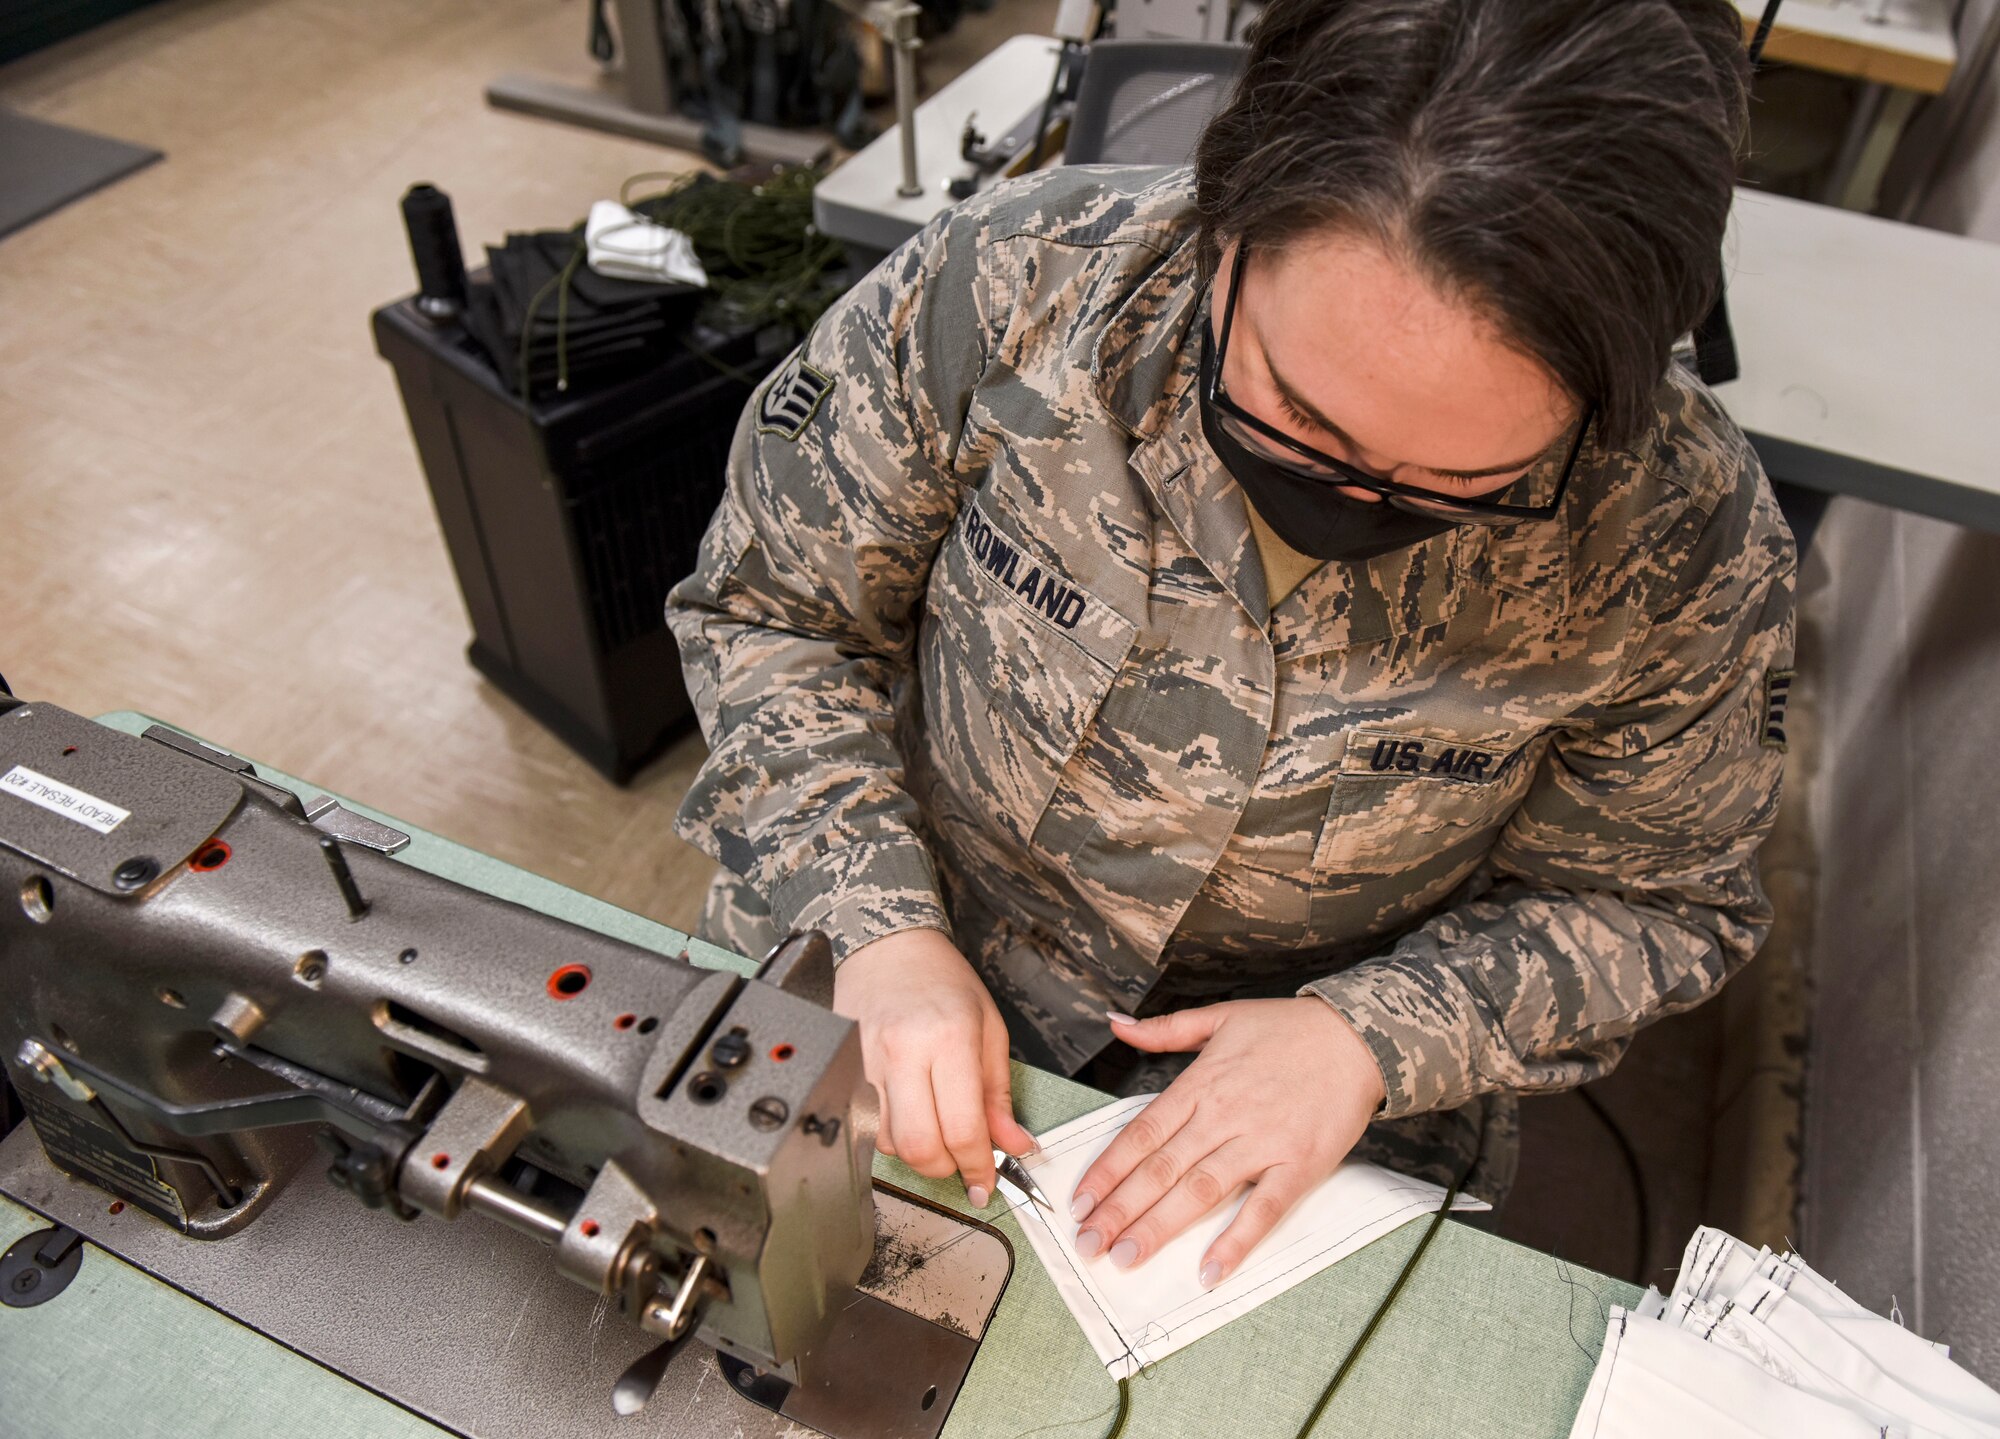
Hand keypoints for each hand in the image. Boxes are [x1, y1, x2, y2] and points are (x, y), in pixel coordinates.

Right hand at [832, 928, 1036, 1208]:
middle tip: (963, 1162)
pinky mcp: (848, 1071)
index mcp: (948, 1039)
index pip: (962, 1128)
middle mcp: (904, 1054)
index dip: (978, 1167)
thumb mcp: (989, 1029)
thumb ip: (999, 1094)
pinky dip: (897, 1134)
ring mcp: (869, 1064)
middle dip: (946, 1169)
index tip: (987, 1182)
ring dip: (921, 1154)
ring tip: (939, 1129)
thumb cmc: (942, 980)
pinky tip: (914, 1114)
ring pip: (892, 1143)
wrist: (889, 947)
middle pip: (920, 1147)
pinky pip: (872, 1123)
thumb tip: (1013, 1144)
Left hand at [1068, 998, 1386, 1288]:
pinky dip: (1236, 1242)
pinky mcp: (1299, 1165)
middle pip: (1161, 1169)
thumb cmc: (1289, 1028)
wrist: (1359, 1036)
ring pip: (1200, 1191)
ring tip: (1127, 1256)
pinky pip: (1263, 1210)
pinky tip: (1209, 1271)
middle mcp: (1224, 1116)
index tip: (1079, 1202)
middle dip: (1119, 1209)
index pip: (1142, 1133)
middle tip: (1089, 1244)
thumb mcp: (1221, 1015)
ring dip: (1160, 1226)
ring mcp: (1262, 1143)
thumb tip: (1114, 1022)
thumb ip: (1164, 1029)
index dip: (1108, 1170)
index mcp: (1201, 1084)